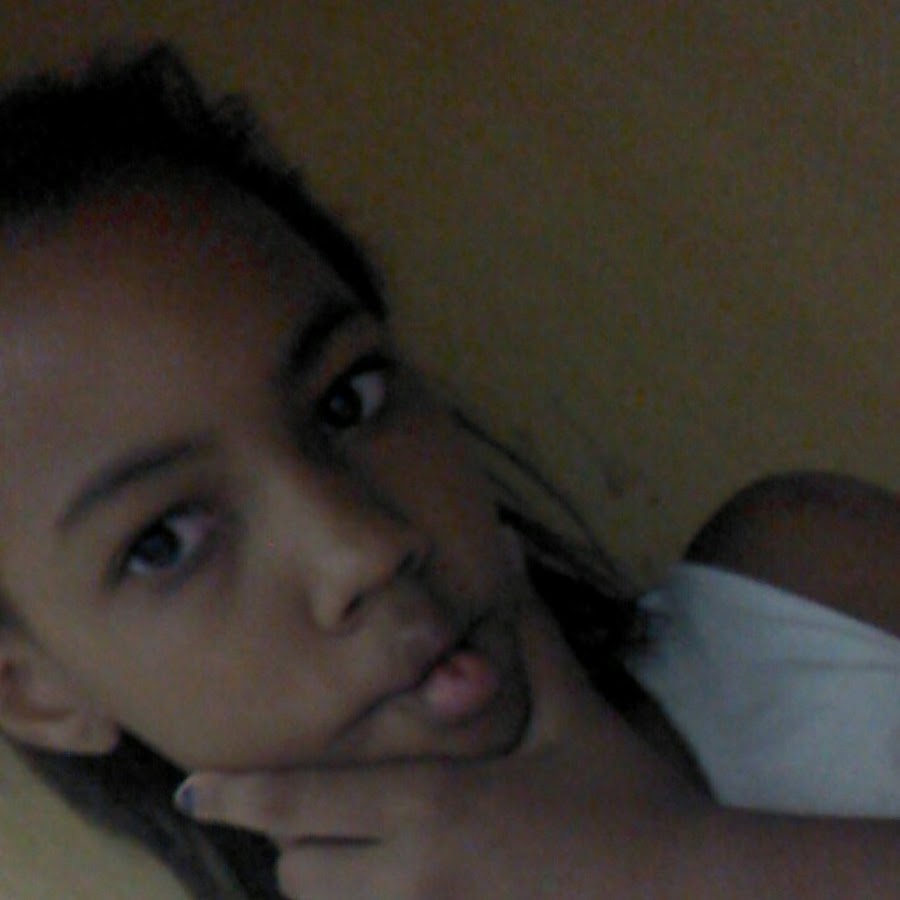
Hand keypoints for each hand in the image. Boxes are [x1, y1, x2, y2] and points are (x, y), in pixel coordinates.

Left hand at [174, 603, 664, 898]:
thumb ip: (528, 629)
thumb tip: (507, 542)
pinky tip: (396, 883)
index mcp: (433, 805)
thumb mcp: (573, 709)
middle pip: (298, 872)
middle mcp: (416, 877)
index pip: (302, 803)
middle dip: (292, 843)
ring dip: (327, 884)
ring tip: (350, 856)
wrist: (694, 895)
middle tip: (310, 818)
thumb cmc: (628, 799)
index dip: (236, 796)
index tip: (190, 789)